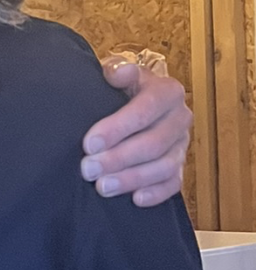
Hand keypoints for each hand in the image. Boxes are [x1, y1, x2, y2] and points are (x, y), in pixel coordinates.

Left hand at [80, 55, 189, 205]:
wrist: (131, 103)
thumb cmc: (119, 90)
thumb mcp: (116, 73)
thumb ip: (116, 70)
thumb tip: (117, 73)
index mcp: (167, 91)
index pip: (146, 109)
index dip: (118, 127)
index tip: (89, 143)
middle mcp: (180, 118)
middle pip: (154, 142)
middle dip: (119, 158)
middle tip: (88, 169)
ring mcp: (181, 145)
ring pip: (164, 166)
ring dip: (132, 179)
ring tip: (102, 187)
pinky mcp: (179, 167)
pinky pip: (174, 184)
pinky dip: (156, 193)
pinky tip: (135, 199)